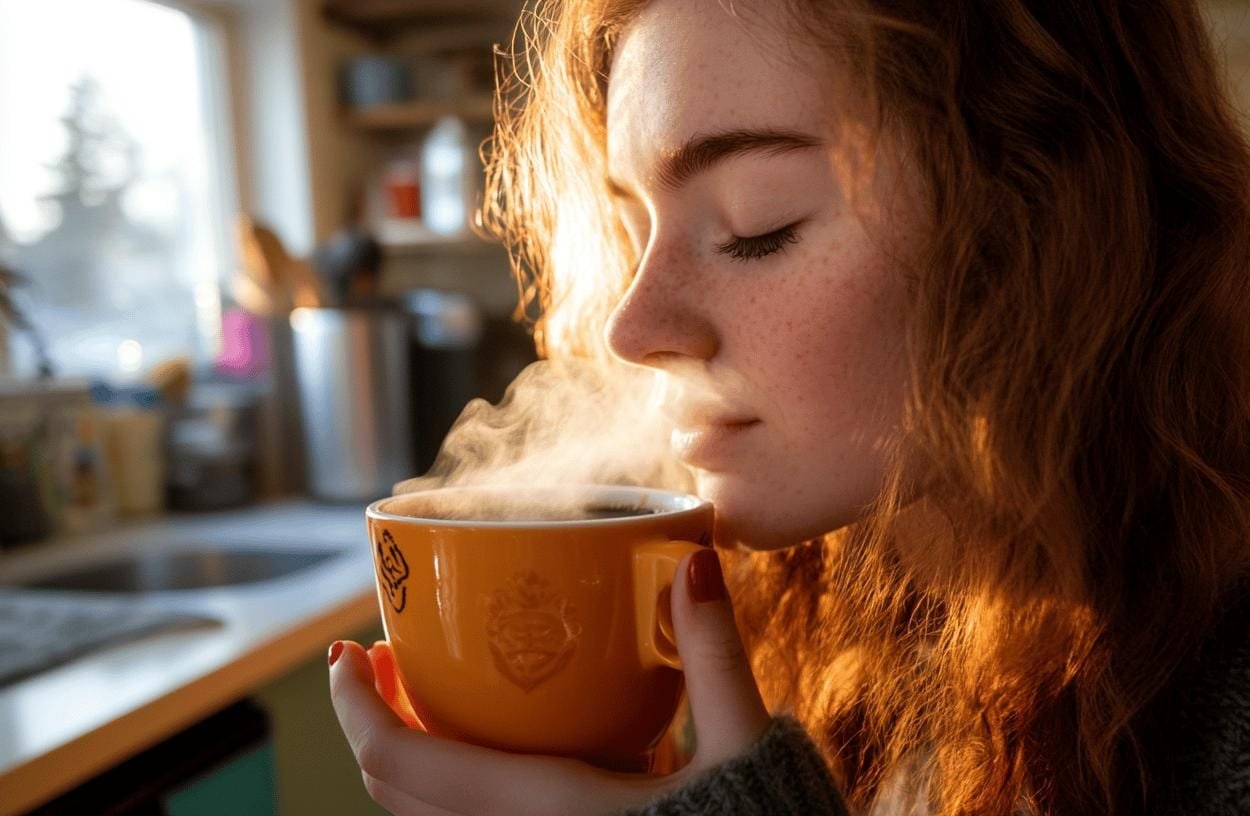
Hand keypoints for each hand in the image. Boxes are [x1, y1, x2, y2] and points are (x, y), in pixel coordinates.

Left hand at [328, 548, 771, 814]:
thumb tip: (691, 563)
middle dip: (369, 718)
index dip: (352, 704)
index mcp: (542, 808)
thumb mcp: (743, 746)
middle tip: (381, 658)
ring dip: (405, 753)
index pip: (400, 758)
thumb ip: (715, 654)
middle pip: (394, 788)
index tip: (343, 650)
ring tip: (425, 695)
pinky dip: (447, 785)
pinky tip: (495, 749)